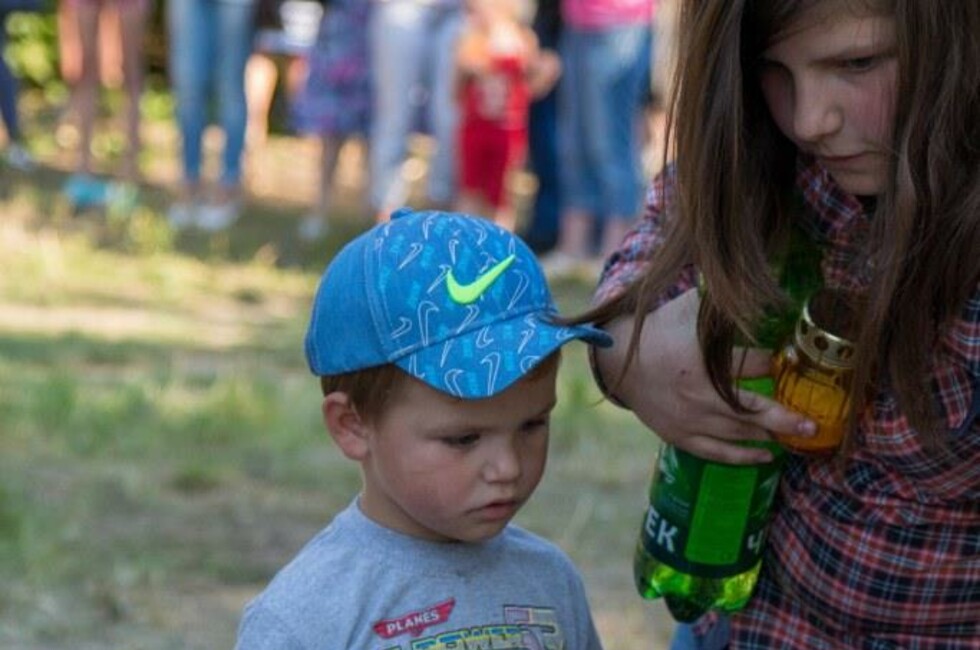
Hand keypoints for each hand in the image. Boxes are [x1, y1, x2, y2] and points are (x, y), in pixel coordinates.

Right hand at [593, 289, 814, 463]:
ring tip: (796, 436)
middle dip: (785, 418)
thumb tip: (757, 280)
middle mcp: (697, 394)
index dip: (775, 362)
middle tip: (812, 425)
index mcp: (701, 360)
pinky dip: (743, 457)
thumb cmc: (659, 331)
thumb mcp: (688, 306)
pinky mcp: (680, 435)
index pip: (752, 365)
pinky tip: (767, 457)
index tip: (792, 360)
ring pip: (738, 433)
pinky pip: (716, 452)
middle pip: (751, 410)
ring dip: (769, 436)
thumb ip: (721, 298)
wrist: (618, 361)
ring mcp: (688, 419)